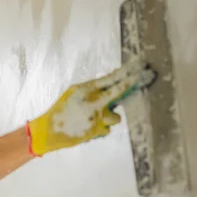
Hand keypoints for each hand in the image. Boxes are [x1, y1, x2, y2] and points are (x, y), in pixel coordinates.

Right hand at [26, 62, 155, 155]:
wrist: (50, 130)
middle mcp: (93, 101)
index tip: (139, 65)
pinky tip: (87, 128)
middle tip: (146, 75)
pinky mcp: (97, 131)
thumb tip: (110, 88)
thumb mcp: (74, 94)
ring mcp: (96, 117)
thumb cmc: (61, 110)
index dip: (125, 72)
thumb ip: (91, 91)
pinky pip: (107, 128)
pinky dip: (100, 128)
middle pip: (118, 91)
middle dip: (132, 83)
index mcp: (85, 89)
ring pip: (116, 116)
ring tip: (94, 119)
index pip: (110, 78)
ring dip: (109, 117)